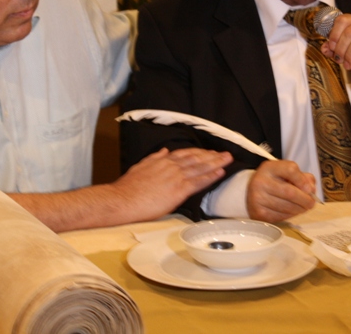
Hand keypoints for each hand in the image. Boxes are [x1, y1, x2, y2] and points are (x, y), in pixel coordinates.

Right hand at [113, 148, 231, 220]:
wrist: (122, 199)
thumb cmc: (128, 187)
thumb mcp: (140, 166)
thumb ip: (154, 158)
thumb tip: (164, 151)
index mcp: (162, 161)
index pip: (185, 154)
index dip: (199, 152)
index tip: (209, 152)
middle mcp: (171, 166)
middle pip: (196, 158)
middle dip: (212, 155)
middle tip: (225, 154)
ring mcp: (176, 177)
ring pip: (201, 167)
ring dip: (216, 162)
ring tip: (228, 159)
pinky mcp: (179, 190)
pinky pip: (199, 181)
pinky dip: (211, 176)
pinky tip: (220, 173)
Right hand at [246, 160, 316, 221]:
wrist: (250, 194)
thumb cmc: (273, 182)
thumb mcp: (285, 173)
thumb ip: (302, 177)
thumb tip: (311, 190)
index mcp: (269, 168)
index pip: (290, 170)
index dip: (303, 180)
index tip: (310, 188)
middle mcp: (261, 181)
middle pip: (290, 192)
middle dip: (305, 199)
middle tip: (311, 203)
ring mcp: (258, 198)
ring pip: (287, 207)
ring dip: (300, 209)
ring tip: (302, 207)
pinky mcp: (259, 213)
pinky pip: (282, 216)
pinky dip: (291, 215)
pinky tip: (291, 211)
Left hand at [320, 13, 350, 79]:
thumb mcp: (348, 48)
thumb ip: (334, 47)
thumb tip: (325, 49)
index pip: (342, 21)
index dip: (334, 35)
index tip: (331, 48)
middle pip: (349, 32)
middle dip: (341, 49)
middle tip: (339, 60)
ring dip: (350, 56)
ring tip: (348, 65)